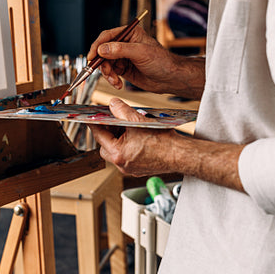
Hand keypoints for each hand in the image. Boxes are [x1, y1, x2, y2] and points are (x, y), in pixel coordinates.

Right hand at [87, 25, 177, 93]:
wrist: (170, 79)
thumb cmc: (161, 61)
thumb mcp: (141, 52)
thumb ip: (120, 50)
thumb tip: (101, 49)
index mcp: (130, 34)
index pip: (107, 36)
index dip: (97, 45)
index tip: (92, 56)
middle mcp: (124, 44)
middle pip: (103, 51)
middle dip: (102, 63)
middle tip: (104, 72)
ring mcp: (122, 57)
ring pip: (105, 64)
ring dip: (107, 73)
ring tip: (115, 80)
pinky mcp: (123, 69)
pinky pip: (110, 73)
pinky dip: (111, 79)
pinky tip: (118, 84)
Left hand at [91, 98, 245, 191]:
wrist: (180, 155)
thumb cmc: (162, 141)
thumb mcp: (138, 120)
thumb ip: (122, 111)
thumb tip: (112, 104)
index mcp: (117, 153)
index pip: (99, 135)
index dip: (96, 123)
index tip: (94, 116)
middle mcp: (121, 164)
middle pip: (105, 146)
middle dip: (108, 133)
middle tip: (113, 121)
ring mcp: (130, 169)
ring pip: (116, 152)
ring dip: (118, 140)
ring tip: (127, 127)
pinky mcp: (138, 169)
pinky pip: (127, 157)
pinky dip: (128, 147)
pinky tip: (137, 137)